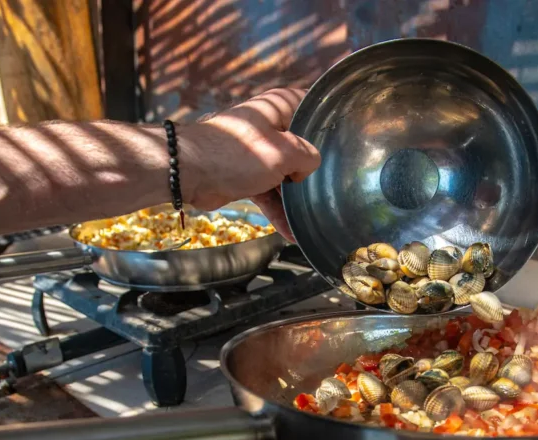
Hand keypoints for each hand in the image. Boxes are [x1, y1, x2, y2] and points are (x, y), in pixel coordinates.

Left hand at [180, 88, 320, 240]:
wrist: (190, 173)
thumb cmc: (237, 154)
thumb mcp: (285, 153)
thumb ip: (309, 157)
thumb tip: (308, 169)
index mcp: (280, 107)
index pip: (313, 109)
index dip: (329, 126)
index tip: (346, 146)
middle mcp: (270, 126)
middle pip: (303, 147)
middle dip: (314, 168)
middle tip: (334, 186)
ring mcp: (258, 152)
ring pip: (286, 174)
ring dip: (296, 197)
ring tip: (314, 216)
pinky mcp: (246, 174)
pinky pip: (269, 192)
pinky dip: (278, 210)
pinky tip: (292, 232)